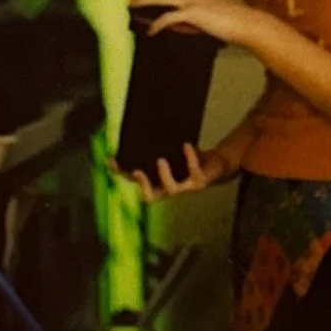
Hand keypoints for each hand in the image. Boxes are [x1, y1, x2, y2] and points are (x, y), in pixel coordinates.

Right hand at [109, 143, 228, 201]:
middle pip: (151, 197)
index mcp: (160, 182)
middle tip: (136, 171)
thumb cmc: (191, 160)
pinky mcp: (201, 182)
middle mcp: (171, 189)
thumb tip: (136, 133)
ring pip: (172, 189)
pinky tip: (186, 145)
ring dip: (164, 176)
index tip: (112, 162)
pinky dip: (190, 158)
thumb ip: (157, 149)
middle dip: (143, 185)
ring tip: (160, 160)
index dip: (122, 175)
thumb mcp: (172, 153)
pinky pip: (194, 172)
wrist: (218, 165)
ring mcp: (186, 187)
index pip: (136, 182)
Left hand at [130, 0, 274, 51]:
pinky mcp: (193, 12)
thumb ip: (198, 24)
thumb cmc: (238, 26)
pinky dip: (158, 24)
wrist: (249, 25)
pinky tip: (151, 32)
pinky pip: (169, 18)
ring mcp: (194, 2)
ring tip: (132, 5)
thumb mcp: (215, 23)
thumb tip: (180, 28)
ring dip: (146, 1)